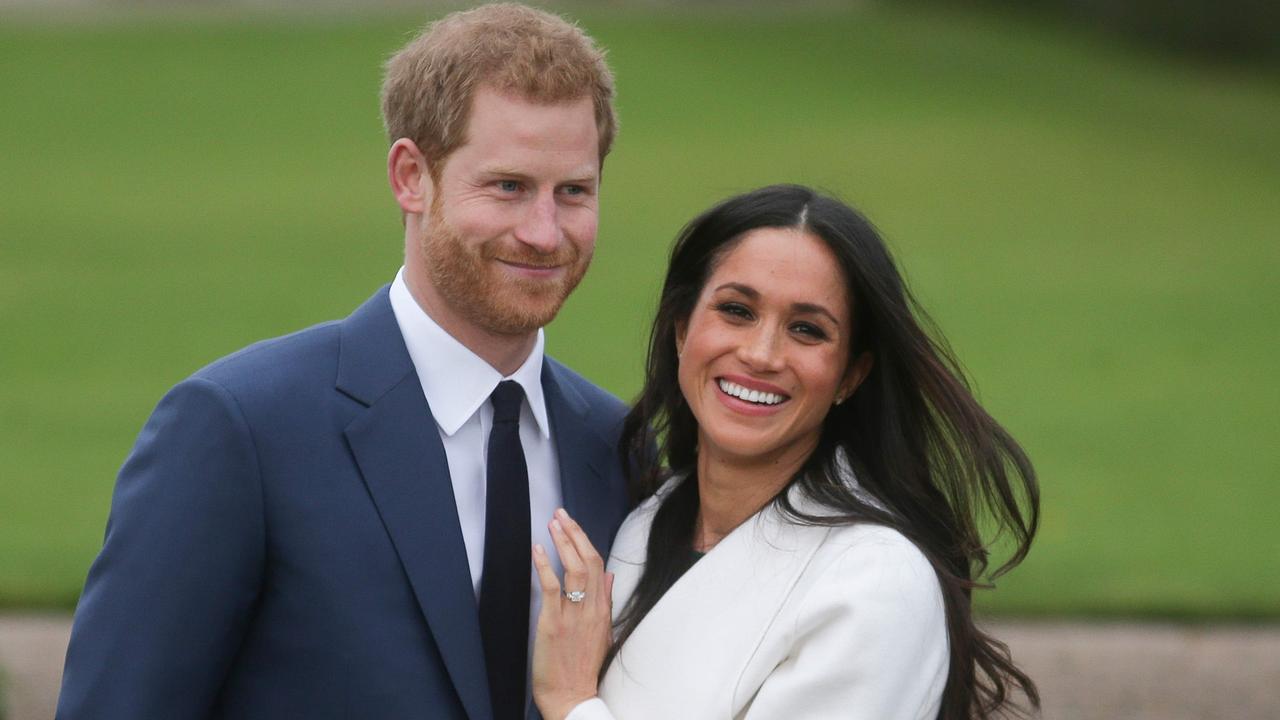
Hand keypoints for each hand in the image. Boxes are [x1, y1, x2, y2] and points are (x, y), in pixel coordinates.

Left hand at [531, 508, 613, 719]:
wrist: (573, 696)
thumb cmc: (583, 667)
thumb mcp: (603, 631)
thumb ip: (605, 601)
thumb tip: (609, 576)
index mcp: (603, 609)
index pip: (599, 564)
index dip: (585, 540)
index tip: (573, 524)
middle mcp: (592, 608)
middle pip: (588, 560)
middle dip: (574, 533)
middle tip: (561, 514)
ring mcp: (574, 615)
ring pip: (574, 568)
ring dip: (562, 542)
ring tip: (552, 523)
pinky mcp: (554, 622)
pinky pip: (552, 588)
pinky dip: (545, 565)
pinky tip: (538, 549)